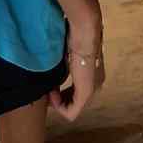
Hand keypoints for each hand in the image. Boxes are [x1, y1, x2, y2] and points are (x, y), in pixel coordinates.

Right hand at [50, 3, 106, 121]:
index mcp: (92, 75)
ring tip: (50, 90)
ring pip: (72, 109)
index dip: (60, 93)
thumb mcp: (67, 56)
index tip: (49, 85)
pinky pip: (71, 112)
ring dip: (58, 103)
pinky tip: (52, 93)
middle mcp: (95, 85)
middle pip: (74, 103)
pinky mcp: (86, 93)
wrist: (85, 31)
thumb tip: (52, 76)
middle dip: (59, 100)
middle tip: (47, 91)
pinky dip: (59, 106)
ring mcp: (92, 91)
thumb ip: (64, 67)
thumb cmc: (74, 37)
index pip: (76, 93)